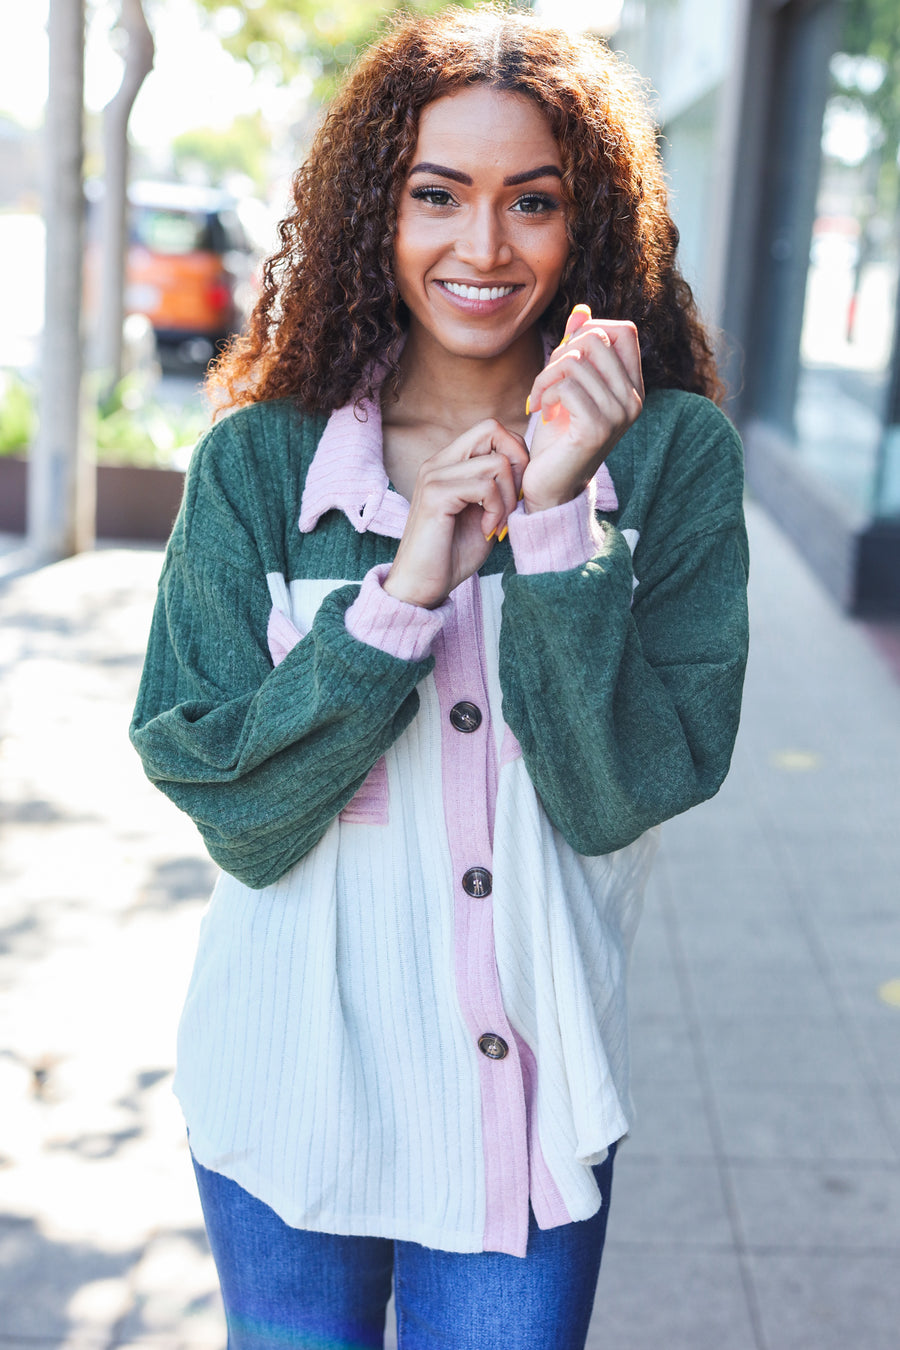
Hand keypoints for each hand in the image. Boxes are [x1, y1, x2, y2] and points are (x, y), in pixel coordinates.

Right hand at [383, 419, 527, 607]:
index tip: (514, 493)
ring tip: (496, 523)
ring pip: (497, 463)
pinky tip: (486, 530)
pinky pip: (485, 486)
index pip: (492, 429)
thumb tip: (526, 467)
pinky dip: (496, 510)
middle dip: (517, 465)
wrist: (421, 587)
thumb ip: (498, 488)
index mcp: (448, 464)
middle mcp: (438, 463)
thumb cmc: (452, 554)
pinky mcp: (436, 496)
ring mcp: (434, 476)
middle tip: (512, 502)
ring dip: (508, 498)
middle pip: (493, 429)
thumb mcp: (484, 514)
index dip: (515, 454)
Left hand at [522, 305, 643, 512]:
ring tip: (539, 399)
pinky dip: (545, 394)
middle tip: (546, 383)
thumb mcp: (566, 386)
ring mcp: (619, 414)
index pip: (623, 330)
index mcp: (632, 386)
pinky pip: (567, 386)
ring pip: (576, 361)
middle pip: (596, 338)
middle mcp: (633, 399)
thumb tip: (582, 311)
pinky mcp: (598, 428)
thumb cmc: (557, 436)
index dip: (588, 332)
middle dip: (559, 354)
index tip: (564, 360)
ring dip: (545, 377)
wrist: (550, 485)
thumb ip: (575, 350)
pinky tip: (540, 413)